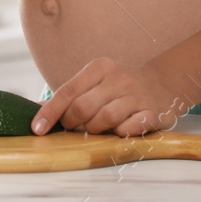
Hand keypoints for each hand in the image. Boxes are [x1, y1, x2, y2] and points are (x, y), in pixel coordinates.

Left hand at [32, 57, 188, 136]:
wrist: (164, 82)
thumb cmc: (120, 86)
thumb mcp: (96, 81)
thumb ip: (70, 95)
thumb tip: (39, 111)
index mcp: (99, 68)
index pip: (67, 91)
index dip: (50, 112)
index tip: (36, 129)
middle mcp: (118, 78)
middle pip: (83, 108)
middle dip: (73, 123)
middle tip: (74, 128)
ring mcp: (136, 95)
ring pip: (104, 119)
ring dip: (95, 130)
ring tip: (98, 129)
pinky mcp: (152, 112)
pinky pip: (129, 129)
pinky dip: (119, 134)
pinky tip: (120, 130)